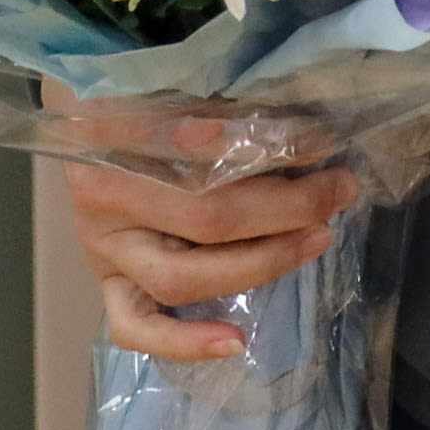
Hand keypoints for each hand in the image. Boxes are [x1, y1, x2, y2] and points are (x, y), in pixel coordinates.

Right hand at [61, 108, 359, 360]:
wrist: (89, 115)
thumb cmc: (148, 97)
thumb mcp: (187, 87)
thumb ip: (236, 114)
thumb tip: (313, 144)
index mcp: (120, 141)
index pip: (207, 155)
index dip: (275, 157)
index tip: (326, 147)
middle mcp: (107, 201)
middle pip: (206, 221)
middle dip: (287, 211)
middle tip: (340, 191)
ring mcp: (104, 249)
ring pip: (180, 279)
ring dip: (261, 264)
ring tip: (317, 239)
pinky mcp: (107, 282)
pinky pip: (136, 327)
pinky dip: (184, 341)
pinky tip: (234, 342)